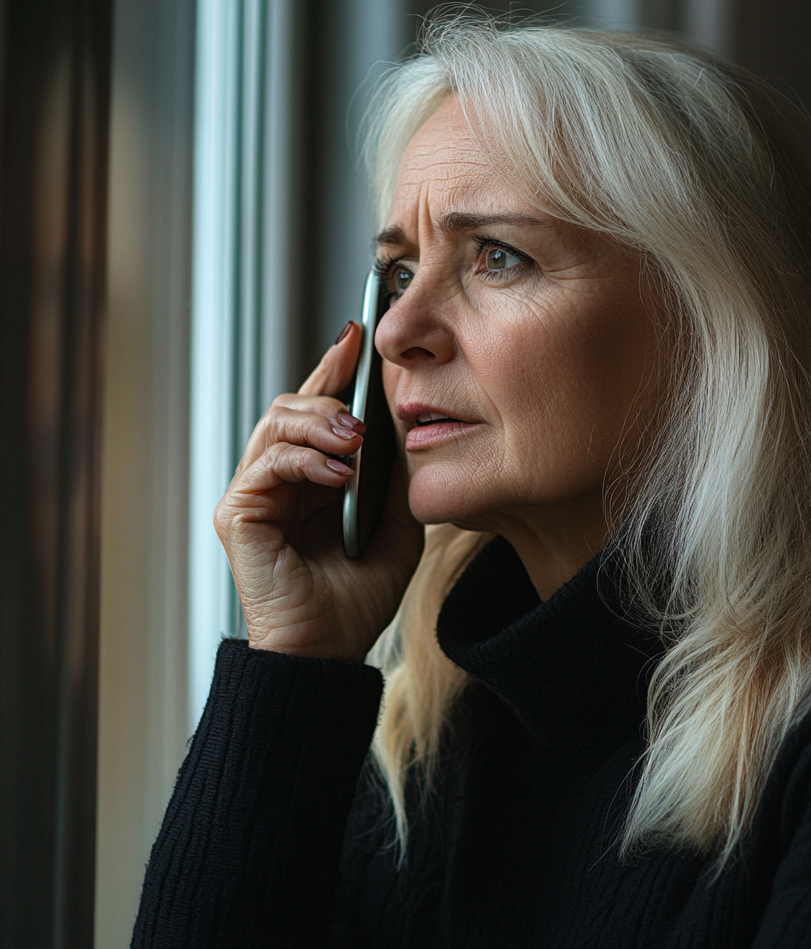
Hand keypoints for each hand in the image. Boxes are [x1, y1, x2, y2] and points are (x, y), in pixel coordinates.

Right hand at [213, 324, 424, 659]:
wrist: (331, 647)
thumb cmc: (359, 593)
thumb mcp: (395, 521)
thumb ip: (393, 474)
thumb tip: (401, 420)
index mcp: (315, 475)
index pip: (320, 409)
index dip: (335, 368)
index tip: (358, 334)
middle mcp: (282, 477)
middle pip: (294, 404)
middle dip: (329, 386)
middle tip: (364, 393)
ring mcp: (257, 492)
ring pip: (277, 423)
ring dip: (320, 421)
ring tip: (357, 439)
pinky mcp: (239, 512)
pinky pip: (268, 463)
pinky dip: (306, 459)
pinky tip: (339, 473)